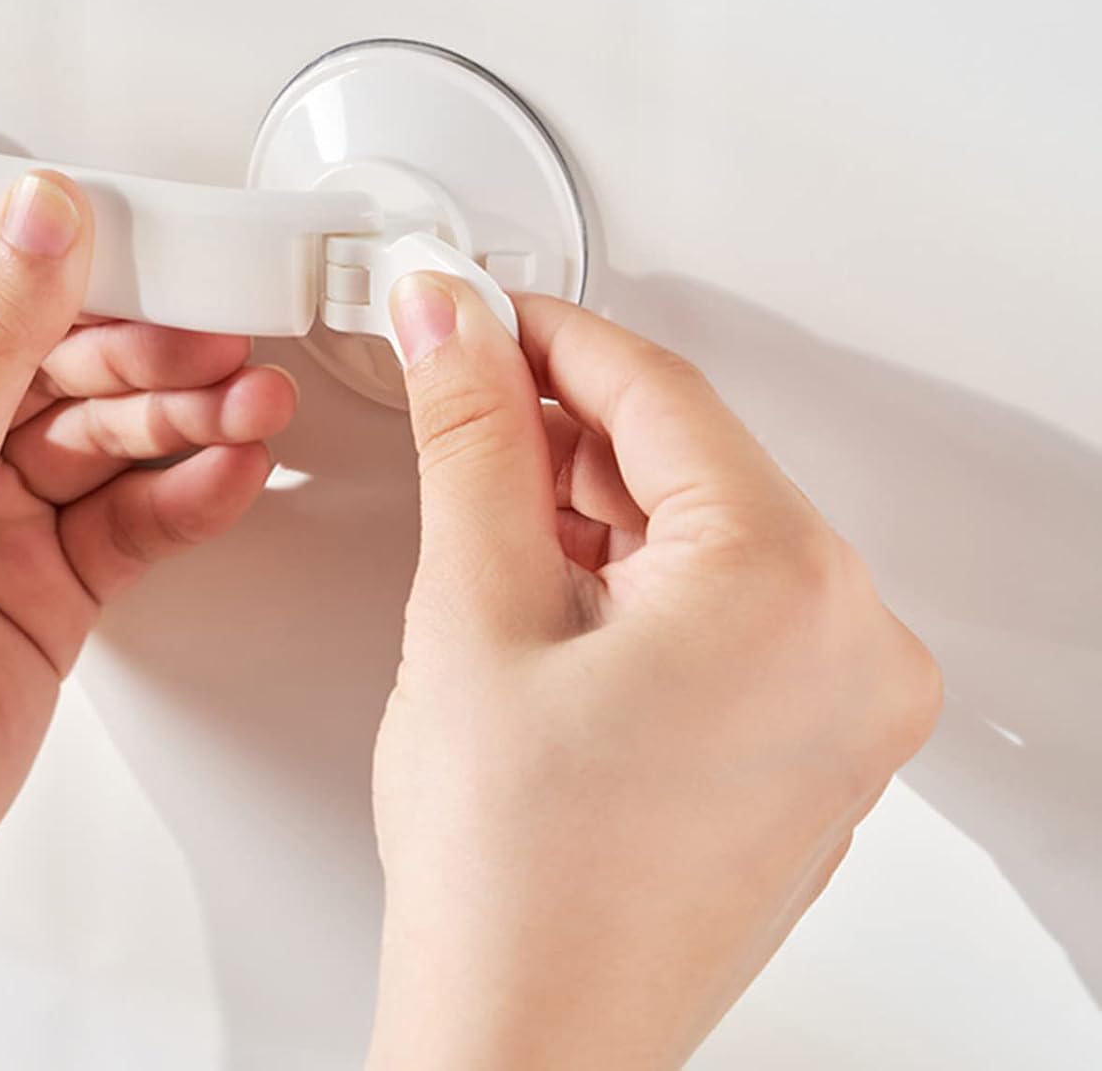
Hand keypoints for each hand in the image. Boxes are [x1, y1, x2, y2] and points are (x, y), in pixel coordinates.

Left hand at [0, 170, 295, 1068]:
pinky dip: (188, 493)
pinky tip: (232, 472)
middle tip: (227, 357)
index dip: (81, 287)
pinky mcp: (50, 577)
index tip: (164, 272)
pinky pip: (135, 514)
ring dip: (188, 422)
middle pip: (63, 365)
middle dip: (153, 363)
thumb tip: (40, 216)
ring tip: (253, 410)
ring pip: (111, 437)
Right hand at [368, 279, 940, 1069]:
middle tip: (464, 392)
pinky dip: (644, 572)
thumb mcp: (471, 610)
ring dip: (600, 496)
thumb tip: (451, 320)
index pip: (659, 393)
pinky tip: (555, 575)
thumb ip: (470, 435)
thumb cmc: (509, 874)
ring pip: (711, 531)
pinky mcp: (815, 743)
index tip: (476, 307)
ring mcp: (845, 702)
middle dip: (567, 422)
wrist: (527, 1044)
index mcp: (788, 588)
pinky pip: (732, 605)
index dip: (546, 334)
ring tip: (491, 496)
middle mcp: (852, 642)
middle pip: (694, 461)